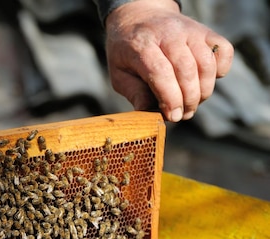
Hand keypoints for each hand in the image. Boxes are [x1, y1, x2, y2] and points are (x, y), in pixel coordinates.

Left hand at [105, 0, 232, 121]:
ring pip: (207, 64)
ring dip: (203, 91)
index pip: (161, 72)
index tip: (173, 116)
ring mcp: (190, 30)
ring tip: (192, 104)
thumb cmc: (127, 51)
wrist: (140, 17)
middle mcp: (169, 34)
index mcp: (142, 45)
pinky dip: (221, 70)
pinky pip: (224, 51)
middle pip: (186, 70)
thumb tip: (149, 113)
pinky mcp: (206, 31)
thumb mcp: (118, 72)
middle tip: (183, 115)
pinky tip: (206, 81)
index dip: (170, 98)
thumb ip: (133, 92)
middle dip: (187, 100)